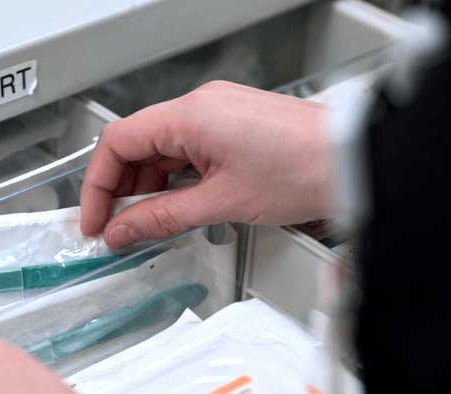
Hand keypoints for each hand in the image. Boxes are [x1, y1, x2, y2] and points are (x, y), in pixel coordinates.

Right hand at [80, 80, 332, 247]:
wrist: (356, 162)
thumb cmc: (304, 171)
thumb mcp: (220, 203)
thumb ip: (160, 218)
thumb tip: (122, 230)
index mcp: (190, 115)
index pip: (117, 143)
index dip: (97, 185)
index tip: (95, 219)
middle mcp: (200, 106)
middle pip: (136, 146)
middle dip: (122, 190)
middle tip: (119, 229)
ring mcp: (217, 113)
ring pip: (161, 150)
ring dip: (148, 187)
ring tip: (149, 223)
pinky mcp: (232, 125)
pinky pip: (186, 150)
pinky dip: (174, 179)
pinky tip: (176, 205)